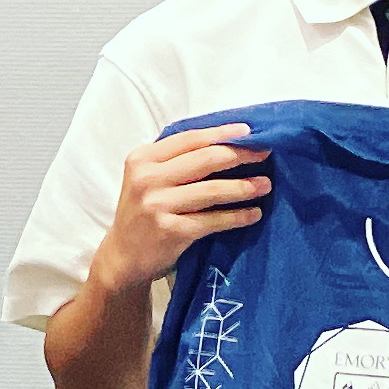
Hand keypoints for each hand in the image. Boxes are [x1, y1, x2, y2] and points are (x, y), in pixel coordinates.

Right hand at [89, 124, 269, 293]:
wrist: (123, 256)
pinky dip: (236, 216)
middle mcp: (147, 179)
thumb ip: (174, 160)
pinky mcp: (170, 231)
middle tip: (265, 155)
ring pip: (212, 190)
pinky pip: (213, 220)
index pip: (189, 139)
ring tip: (265, 185)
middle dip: (239, 155)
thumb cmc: (144, 212)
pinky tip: (253, 214)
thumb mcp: (147, 178)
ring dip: (244, 187)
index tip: (248, 132)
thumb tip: (224, 142)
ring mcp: (157, 206)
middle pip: (204, 160)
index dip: (221, 133)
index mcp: (142, 158)